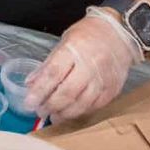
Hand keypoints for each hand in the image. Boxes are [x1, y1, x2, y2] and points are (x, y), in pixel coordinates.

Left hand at [25, 10, 141, 121]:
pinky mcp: (113, 89)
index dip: (40, 90)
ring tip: (54, 116)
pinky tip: (71, 112)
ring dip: (65, 113)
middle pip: (68, 92)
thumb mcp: (64, 42)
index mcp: (74, 49)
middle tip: (40, 111)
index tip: (29, 102)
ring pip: (82, 103)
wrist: (120, 32)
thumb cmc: (89, 34)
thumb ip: (48, 64)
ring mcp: (103, 78)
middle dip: (51, 105)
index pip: (54, 73)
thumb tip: (31, 83)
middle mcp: (90, 65)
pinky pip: (95, 106)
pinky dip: (81, 112)